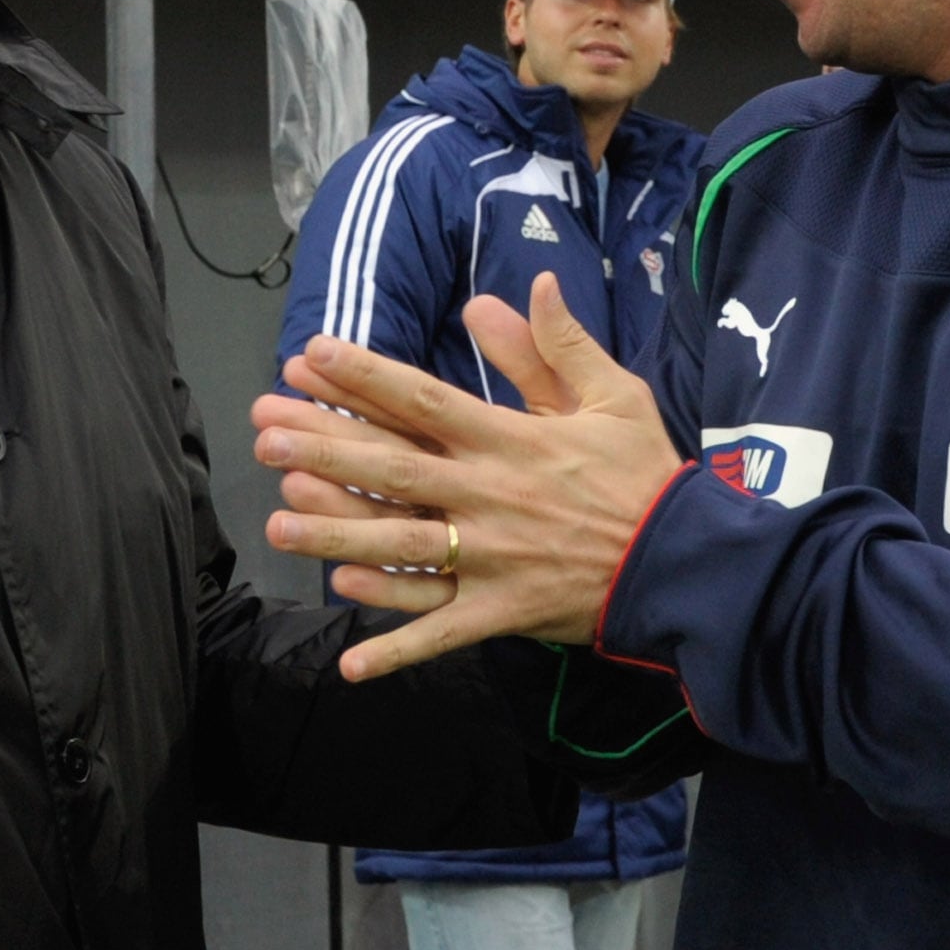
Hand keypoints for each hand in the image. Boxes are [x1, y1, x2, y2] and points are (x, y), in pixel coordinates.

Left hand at [251, 271, 685, 680]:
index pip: (424, 400)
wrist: (685, 561)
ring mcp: (491, 559)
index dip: (365, 378)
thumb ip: (558, 345)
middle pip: (393, 468)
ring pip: (401, 547)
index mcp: (511, 440)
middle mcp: (489, 496)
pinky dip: (397, 649)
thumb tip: (523, 288)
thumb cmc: (647, 473)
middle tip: (264, 434)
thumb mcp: (613, 395)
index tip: (310, 356)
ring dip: (336, 536)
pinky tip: (349, 661)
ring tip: (278, 524)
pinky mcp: (502, 612)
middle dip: (324, 449)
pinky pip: (441, 633)